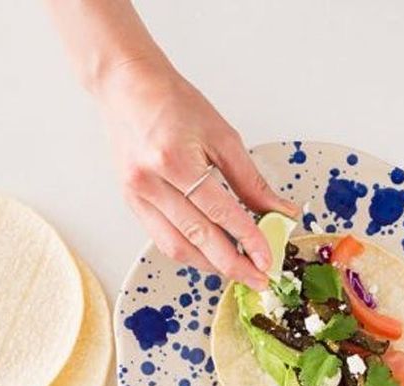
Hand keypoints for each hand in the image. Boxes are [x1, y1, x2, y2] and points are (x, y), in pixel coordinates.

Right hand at [95, 58, 297, 288]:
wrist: (126, 88)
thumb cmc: (172, 102)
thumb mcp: (220, 134)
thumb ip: (249, 178)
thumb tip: (278, 210)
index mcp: (176, 160)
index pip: (220, 212)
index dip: (247, 240)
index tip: (268, 260)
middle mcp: (152, 183)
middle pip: (198, 238)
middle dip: (232, 264)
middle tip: (257, 279)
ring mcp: (137, 196)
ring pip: (177, 247)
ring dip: (209, 264)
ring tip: (235, 270)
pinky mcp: (131, 203)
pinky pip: (161, 240)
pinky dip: (188, 252)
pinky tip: (208, 255)